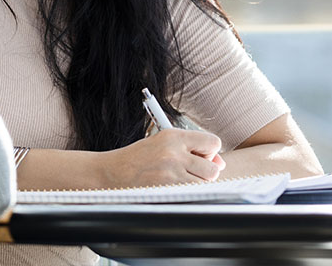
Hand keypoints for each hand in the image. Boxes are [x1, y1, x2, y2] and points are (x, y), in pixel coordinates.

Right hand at [101, 128, 225, 186]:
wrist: (111, 173)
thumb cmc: (138, 159)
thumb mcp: (162, 144)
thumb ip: (191, 150)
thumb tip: (220, 163)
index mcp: (173, 136)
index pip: (213, 142)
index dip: (210, 152)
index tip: (201, 157)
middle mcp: (174, 152)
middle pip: (213, 168)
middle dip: (206, 172)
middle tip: (189, 171)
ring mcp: (171, 173)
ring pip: (204, 183)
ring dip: (197, 184)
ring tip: (178, 180)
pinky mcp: (167, 190)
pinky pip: (192, 194)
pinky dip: (187, 194)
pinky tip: (172, 188)